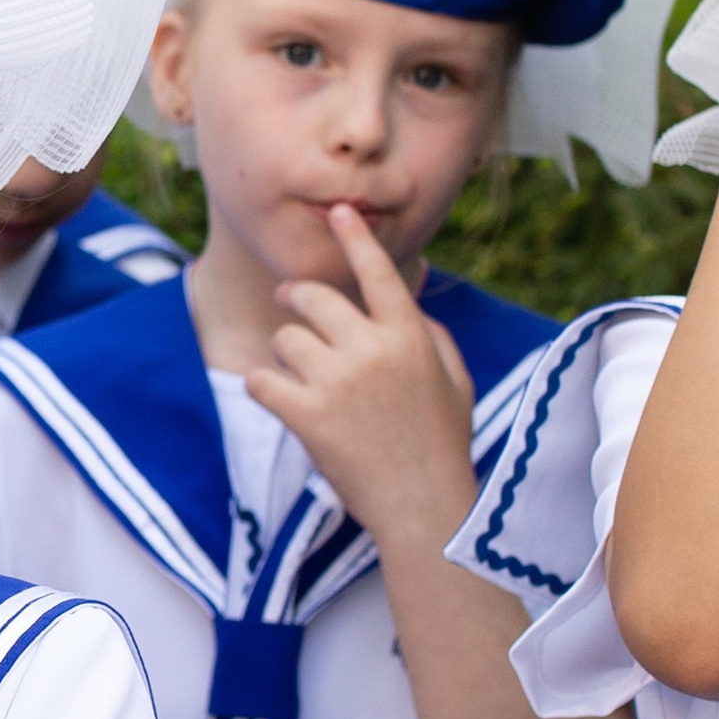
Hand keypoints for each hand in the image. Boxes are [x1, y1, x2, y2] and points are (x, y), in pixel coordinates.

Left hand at [246, 203, 477, 555]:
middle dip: (295, 296)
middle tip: (287, 300)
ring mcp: (338, 381)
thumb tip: (407, 306)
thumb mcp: (456, 382)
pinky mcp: (307, 415)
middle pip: (314, 298)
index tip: (339, 211)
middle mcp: (372, 348)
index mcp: (410, 335)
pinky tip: (273, 395)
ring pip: (286, 338)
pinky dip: (263, 385)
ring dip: (284, 352)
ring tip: (295, 373)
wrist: (423, 506)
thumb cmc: (442, 447)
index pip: (377, 272)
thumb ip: (432, 336)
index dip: (355, 238)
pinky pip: (262, 380)